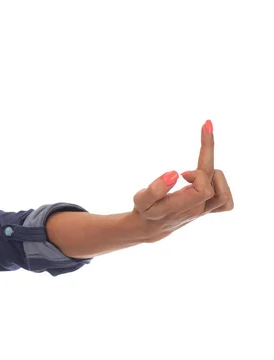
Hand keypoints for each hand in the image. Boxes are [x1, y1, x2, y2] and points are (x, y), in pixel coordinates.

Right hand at [131, 120, 233, 242]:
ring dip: (212, 173)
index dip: (198, 173)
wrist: (151, 227)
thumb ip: (155, 189)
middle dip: (208, 150)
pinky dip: (220, 187)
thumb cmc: (145, 210)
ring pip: (223, 191)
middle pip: (214, 178)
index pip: (204, 187)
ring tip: (191, 171)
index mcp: (182, 206)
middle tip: (206, 125)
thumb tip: (175, 174)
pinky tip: (206, 179)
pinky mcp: (207, 209)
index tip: (182, 171)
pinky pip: (225, 201)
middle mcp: (197, 209)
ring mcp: (204, 210)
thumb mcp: (141, 200)